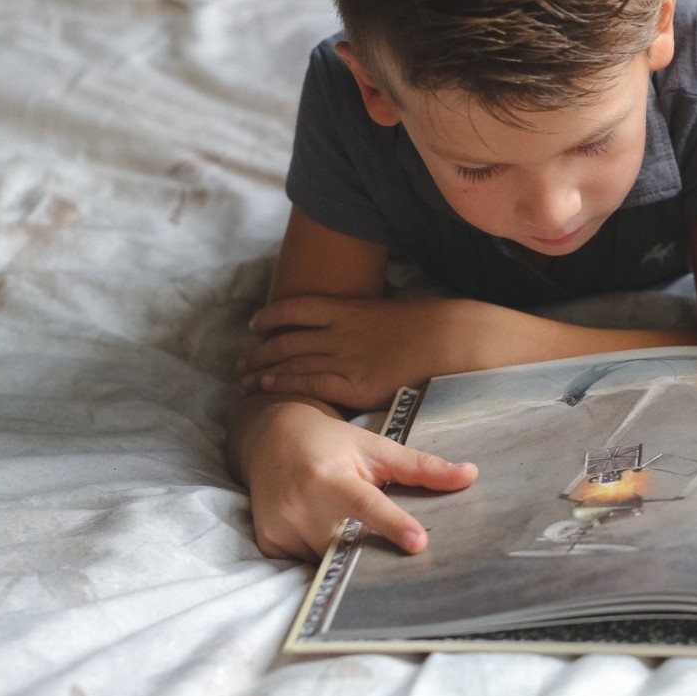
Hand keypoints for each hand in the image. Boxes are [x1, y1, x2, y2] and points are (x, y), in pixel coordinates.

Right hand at [240, 399, 476, 559]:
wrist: (271, 439)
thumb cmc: (332, 443)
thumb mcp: (376, 447)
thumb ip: (421, 466)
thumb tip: (470, 475)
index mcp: (329, 477)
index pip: (366, 506)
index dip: (392, 524)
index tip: (419, 543)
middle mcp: (300, 505)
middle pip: (349, 544)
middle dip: (376, 551)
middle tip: (402, 552)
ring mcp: (281, 528)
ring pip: (330, 560)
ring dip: (350, 554)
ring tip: (352, 530)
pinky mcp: (269, 544)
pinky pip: (308, 564)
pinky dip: (325, 555)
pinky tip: (326, 533)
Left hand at [241, 294, 495, 409]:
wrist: (455, 341)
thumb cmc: (432, 324)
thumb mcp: (393, 308)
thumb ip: (369, 314)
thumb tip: (365, 315)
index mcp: (350, 307)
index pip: (296, 307)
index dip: (270, 316)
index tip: (255, 324)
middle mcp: (341, 332)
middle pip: (286, 338)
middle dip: (259, 349)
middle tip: (241, 359)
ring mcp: (347, 359)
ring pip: (292, 362)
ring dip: (263, 369)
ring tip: (245, 377)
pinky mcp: (356, 387)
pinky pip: (311, 384)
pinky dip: (284, 385)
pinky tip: (266, 388)